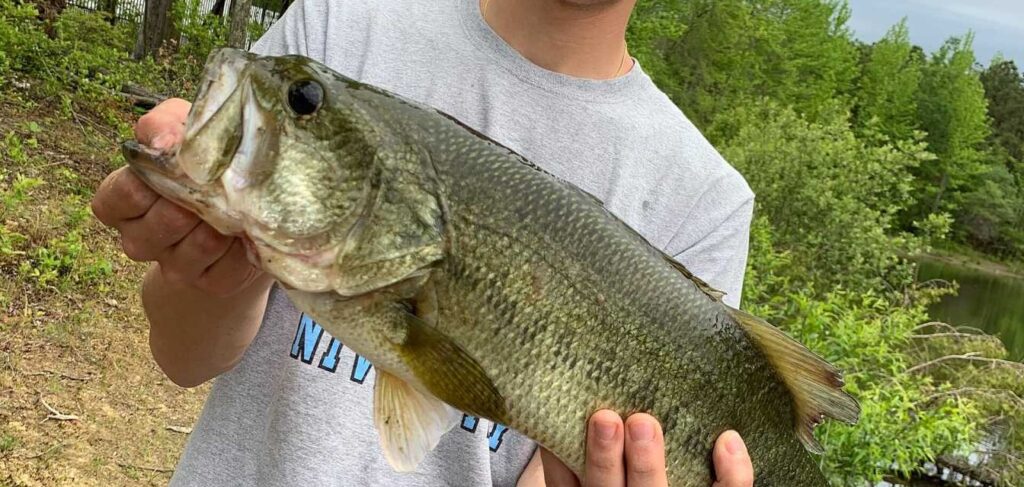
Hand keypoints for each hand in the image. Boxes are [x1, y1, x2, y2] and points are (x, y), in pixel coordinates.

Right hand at [91, 98, 261, 296]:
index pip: (120, 196)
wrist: (242, 212)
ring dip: (226, 219)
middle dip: (198, 197)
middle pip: (165, 221)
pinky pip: (229, 267)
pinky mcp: (210, 284)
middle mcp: (139, 240)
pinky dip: (246, 245)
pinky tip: (248, 229)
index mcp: (119, 204)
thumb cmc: (203, 164)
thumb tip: (164, 142)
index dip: (152, 180)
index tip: (181, 164)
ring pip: (201, 244)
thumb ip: (163, 124)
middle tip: (221, 181)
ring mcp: (174, 267)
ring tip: (237, 202)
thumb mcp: (179, 130)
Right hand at [537, 410, 752, 486]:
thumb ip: (572, 460)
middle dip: (604, 459)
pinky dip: (733, 474)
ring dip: (648, 463)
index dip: (562, 461)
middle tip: (606, 419)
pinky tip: (728, 441)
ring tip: (643, 423)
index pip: (567, 484)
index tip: (566, 425)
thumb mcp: (586, 478)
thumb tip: (556, 414)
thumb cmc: (620, 481)